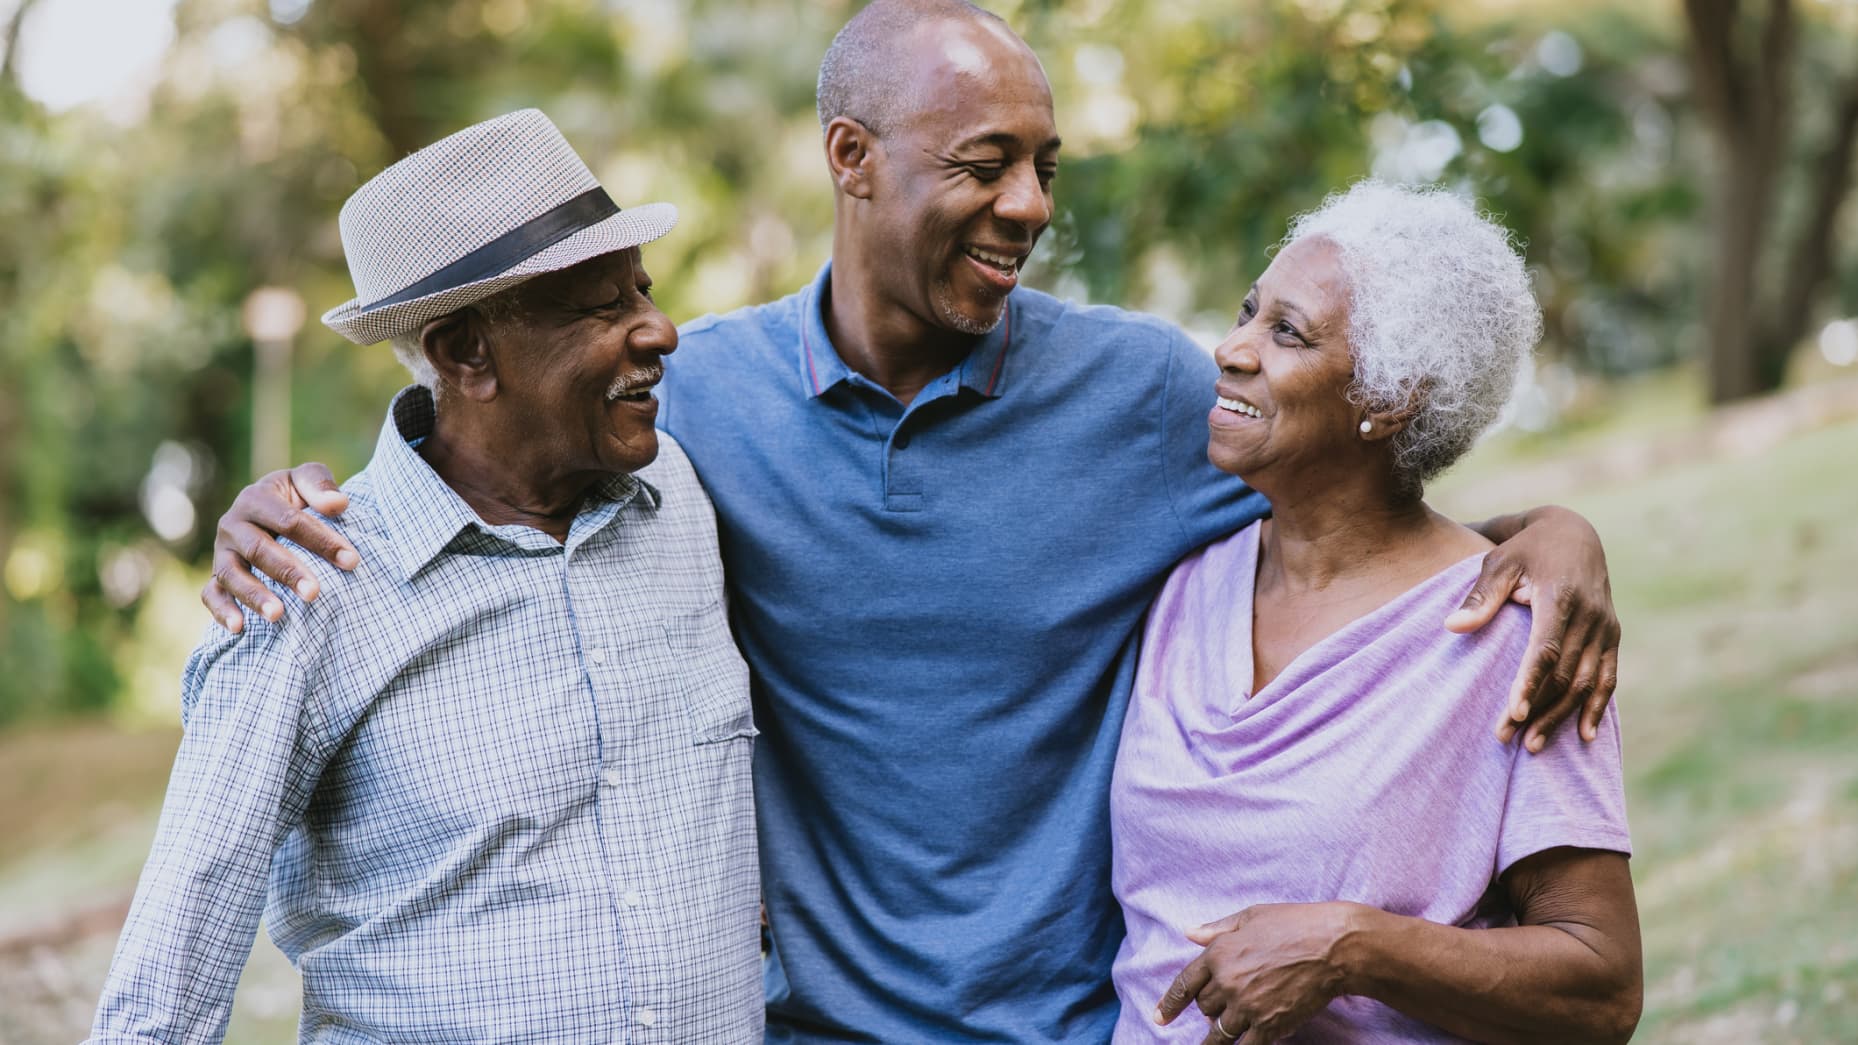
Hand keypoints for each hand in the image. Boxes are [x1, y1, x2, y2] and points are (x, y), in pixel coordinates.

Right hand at [200, 463, 357, 631]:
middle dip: (288, 572)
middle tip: (314, 593)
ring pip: (231, 575)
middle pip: (259, 549)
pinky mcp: (216, 575)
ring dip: (254, 596)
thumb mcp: (306, 481)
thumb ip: (320, 484)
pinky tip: (240, 628)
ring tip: (278, 615)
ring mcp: (222, 552)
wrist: (269, 511)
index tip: (351, 561)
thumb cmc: (295, 497)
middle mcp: (232, 525)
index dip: (320, 540)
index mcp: (255, 498)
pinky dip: (222, 611)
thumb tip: (338, 504)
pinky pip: (211, 594)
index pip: (289, 521)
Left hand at [1155, 902, 1353, 1043]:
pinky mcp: (1270, 1024)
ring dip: (1219, 1035)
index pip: (1184, 985)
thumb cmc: (1294, 924)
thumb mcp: (1251, 916)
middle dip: (1210, 1008)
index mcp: (1219, 954)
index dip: (1169, 1004)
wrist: (1333, 947)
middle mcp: (1228, 982)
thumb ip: (1217, 928)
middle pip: (1205, 1007)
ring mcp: (1248, 1006)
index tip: (1159, 1018)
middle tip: (1225, 1005)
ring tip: (1216, 1042)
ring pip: (1220, 1031)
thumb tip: (1189, 932)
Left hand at [1445, 505, 1619, 751]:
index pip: (1546, 649)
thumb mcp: (1499, 563)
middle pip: (1565, 674)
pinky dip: (1597, 707)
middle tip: (1505, 737)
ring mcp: (1605, 627)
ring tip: (1532, 746)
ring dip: (1561, 717)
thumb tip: (1452, 627)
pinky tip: (1583, 735)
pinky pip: (1608, 678)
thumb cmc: (1526, 549)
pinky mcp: (1612, 635)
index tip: (1512, 713)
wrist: (1574, 533)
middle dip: (1537, 709)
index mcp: (1561, 598)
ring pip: (1586, 683)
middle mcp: (1590, 616)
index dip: (1530, 683)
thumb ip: (1480, 596)